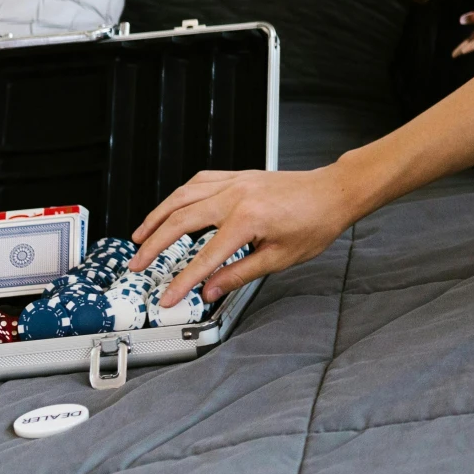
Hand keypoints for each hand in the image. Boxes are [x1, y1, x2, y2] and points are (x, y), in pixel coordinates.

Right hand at [129, 163, 369, 306]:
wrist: (335, 192)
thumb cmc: (316, 223)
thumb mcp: (280, 259)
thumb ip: (239, 274)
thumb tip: (210, 291)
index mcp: (247, 220)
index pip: (204, 257)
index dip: (182, 281)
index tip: (167, 297)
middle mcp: (236, 196)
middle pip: (180, 220)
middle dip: (154, 244)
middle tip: (138, 264)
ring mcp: (236, 182)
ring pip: (183, 195)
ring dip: (157, 216)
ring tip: (140, 236)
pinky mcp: (239, 176)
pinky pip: (200, 181)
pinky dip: (180, 195)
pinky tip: (171, 208)